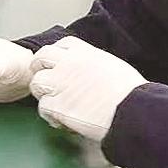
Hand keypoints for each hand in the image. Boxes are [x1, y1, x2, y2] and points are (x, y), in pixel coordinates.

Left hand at [28, 36, 146, 141]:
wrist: (132, 109)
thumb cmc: (130, 92)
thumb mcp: (111, 65)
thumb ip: (93, 64)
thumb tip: (88, 74)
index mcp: (83, 51)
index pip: (59, 45)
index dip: (55, 57)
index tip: (58, 66)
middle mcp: (67, 63)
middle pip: (39, 59)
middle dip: (40, 71)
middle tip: (49, 85)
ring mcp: (59, 83)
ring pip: (36, 83)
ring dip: (44, 94)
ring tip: (58, 105)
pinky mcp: (57, 105)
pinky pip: (43, 108)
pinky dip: (51, 116)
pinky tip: (63, 121)